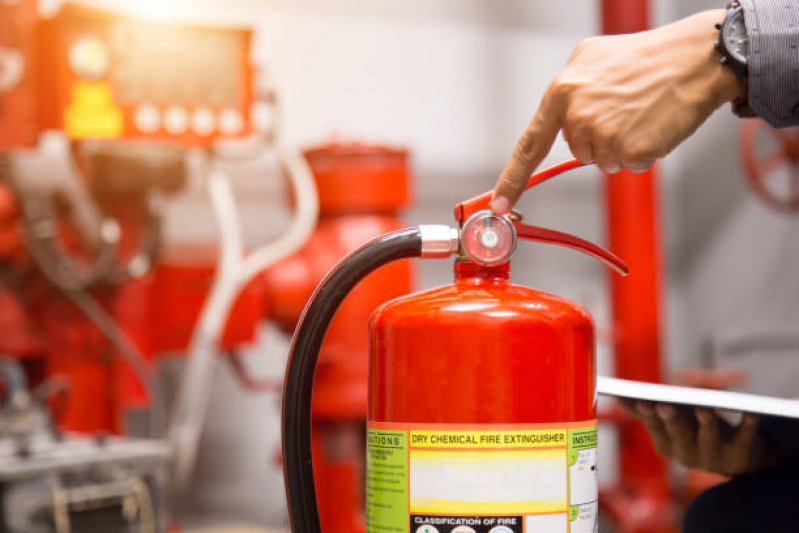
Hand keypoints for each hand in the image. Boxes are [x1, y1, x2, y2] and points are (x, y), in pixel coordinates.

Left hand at [491, 10, 740, 213]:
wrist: (696, 58)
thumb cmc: (647, 56)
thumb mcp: (591, 57)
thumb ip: (568, 90)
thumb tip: (561, 117)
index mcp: (563, 92)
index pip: (529, 145)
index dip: (513, 178)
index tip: (500, 202)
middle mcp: (577, 116)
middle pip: (579, 150)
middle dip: (598, 136)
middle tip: (624, 107)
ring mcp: (604, 135)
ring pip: (604, 159)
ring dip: (621, 143)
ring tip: (640, 111)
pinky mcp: (630, 151)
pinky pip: (629, 163)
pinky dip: (642, 149)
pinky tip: (652, 123)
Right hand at [620, 400, 777, 475]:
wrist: (737, 457)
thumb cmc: (696, 432)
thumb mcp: (672, 421)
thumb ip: (648, 412)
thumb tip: (619, 398)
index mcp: (668, 446)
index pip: (657, 430)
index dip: (651, 418)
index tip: (644, 402)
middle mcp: (688, 456)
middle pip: (679, 437)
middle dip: (673, 422)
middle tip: (666, 405)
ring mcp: (714, 458)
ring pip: (708, 440)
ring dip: (706, 424)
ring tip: (704, 408)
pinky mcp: (740, 456)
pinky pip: (743, 440)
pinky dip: (748, 426)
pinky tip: (750, 412)